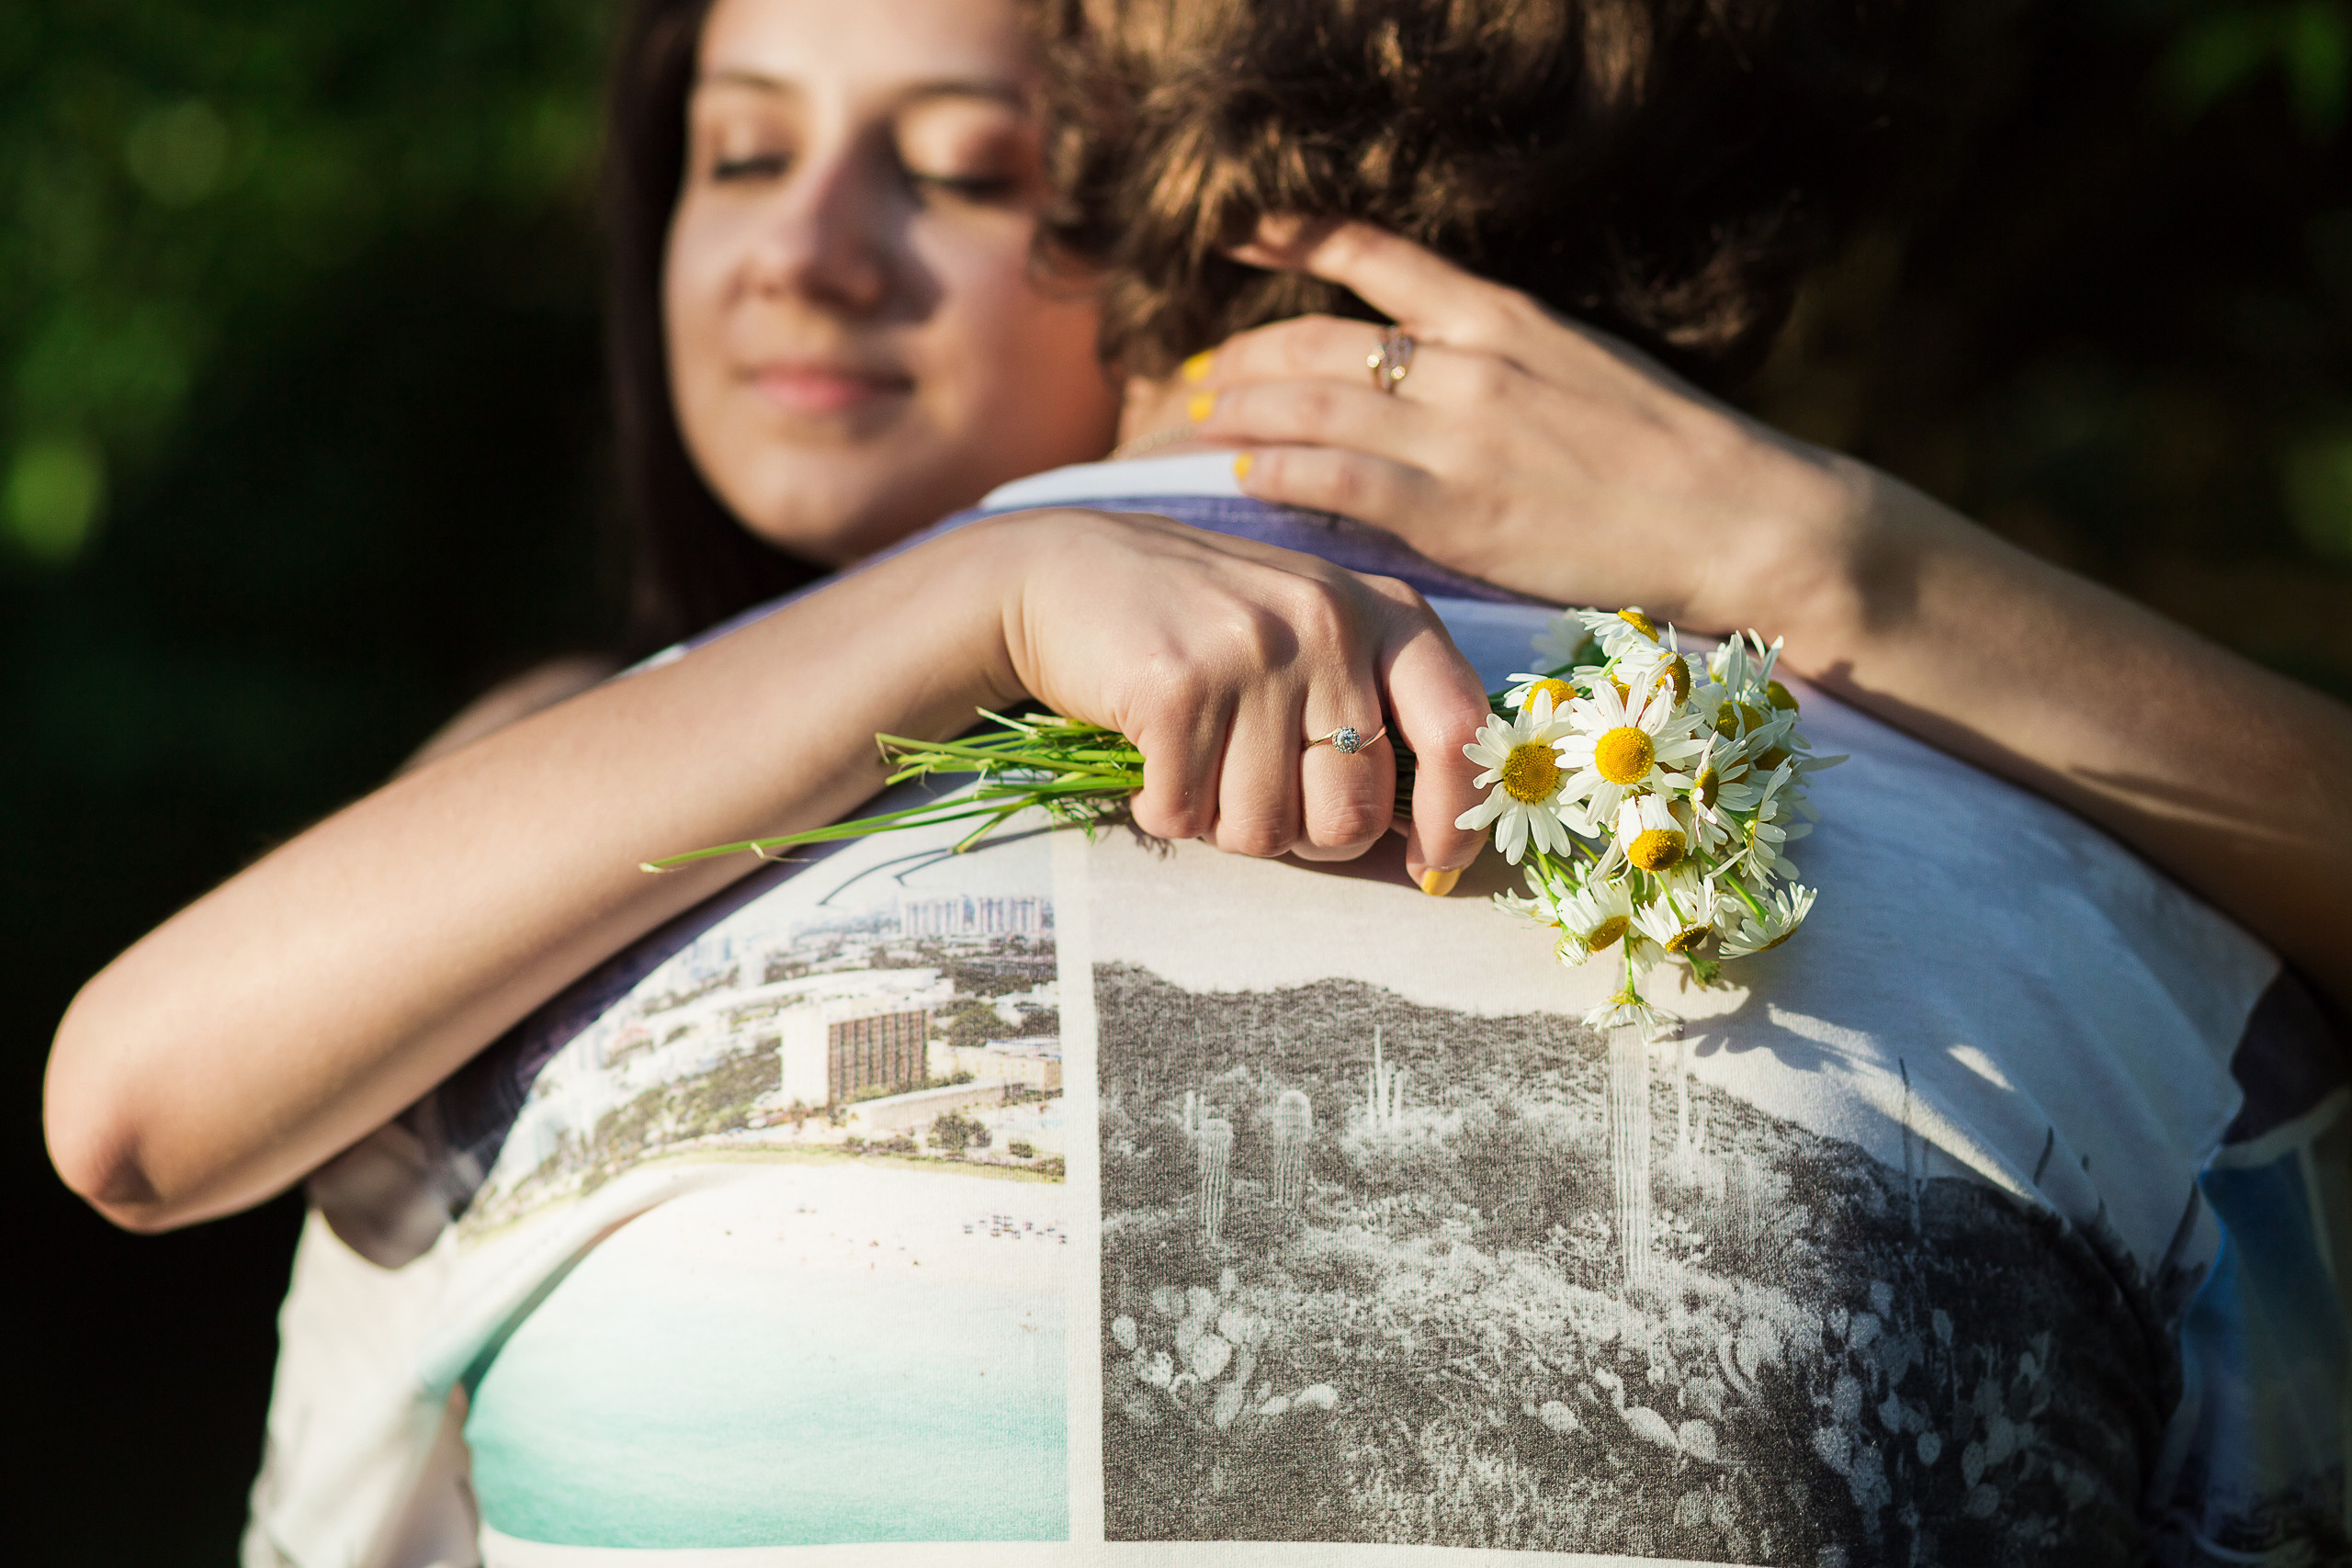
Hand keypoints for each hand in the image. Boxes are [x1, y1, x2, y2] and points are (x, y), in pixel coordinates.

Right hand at [983, 508, 1491, 887]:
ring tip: (1200, 763)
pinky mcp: (1176, 686)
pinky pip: (1186, 815)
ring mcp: (1252, 651)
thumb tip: (1433, 839)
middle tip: (1255, 792)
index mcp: (1384, 611)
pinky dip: (1163, 810)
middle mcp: (1329, 623)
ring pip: (1264, 829)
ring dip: (1221, 824)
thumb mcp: (1313, 633)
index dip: (1455, 818)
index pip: (1457, 730)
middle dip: (1301, 835)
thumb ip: (1378, 708)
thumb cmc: (1205, 623)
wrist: (1067, 570)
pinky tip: (1154, 761)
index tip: (1430, 869)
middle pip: (1351, 813)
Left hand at [1179, 219, 1881, 644]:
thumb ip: (1503, 363)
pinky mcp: (1458, 511)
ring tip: (1195, 425)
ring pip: (1312, 405)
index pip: (1377, 257)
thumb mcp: (1585, 370)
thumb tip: (1433, 372)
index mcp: (1504, 317)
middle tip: (1193, 377)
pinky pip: (1338, 480)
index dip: (1295, 236)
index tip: (1240, 231)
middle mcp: (1471, 362)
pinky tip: (1245, 474)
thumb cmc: (1672, 455)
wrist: (1740, 516)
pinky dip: (1280, 471)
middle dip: (1243, 355)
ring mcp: (1461, 435)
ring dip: (1241, 412)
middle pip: (1319, 340)